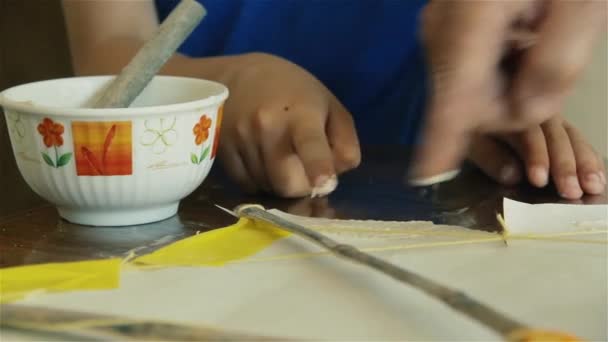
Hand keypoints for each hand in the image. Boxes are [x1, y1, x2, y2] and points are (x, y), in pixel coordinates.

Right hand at [216, 53, 360, 196]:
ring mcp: (242, 140)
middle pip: (287, 184)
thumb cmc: (292, 90)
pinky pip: (246, 186)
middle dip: (301, 186)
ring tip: (279, 157)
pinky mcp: (221, 150)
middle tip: (304, 170)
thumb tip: (336, 178)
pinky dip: (258, 181)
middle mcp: (268, 127)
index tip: (323, 183)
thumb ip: (344, 142)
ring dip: (279, 183)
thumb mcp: (329, 105)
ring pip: (267, 188)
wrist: (234, 75)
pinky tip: (261, 160)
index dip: (318, 166)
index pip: (310, 144)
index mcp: (302, 113)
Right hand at [413, 0, 605, 179]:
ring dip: (503, 85)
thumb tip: (524, 111)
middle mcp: (442, 31)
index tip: (426, 178)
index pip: (453, 99)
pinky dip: (491, 72)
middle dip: (506, 105)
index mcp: (473, 23)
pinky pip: (461, 71)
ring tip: (534, 39)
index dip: (440, 143)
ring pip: (462, 88)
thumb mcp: (582, 5)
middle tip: (546, 62)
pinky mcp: (441, 29)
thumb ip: (558, 65)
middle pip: (462, 101)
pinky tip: (516, 37)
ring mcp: (437, 29)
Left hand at [469, 115, 605, 198]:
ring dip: (584, 162)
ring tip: (594, 187)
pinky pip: (578, 140)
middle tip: (572, 191)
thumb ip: (489, 155)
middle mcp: (534, 110)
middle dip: (565, 164)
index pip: (527, 133)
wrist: (472, 101)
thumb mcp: (470, 140)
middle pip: (555, 135)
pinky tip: (600, 177)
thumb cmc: (468, 127)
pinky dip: (589, 157)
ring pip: (570, 137)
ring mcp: (550, 117)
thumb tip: (512, 175)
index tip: (539, 180)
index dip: (535, 156)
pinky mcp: (559, 127)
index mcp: (509, 110)